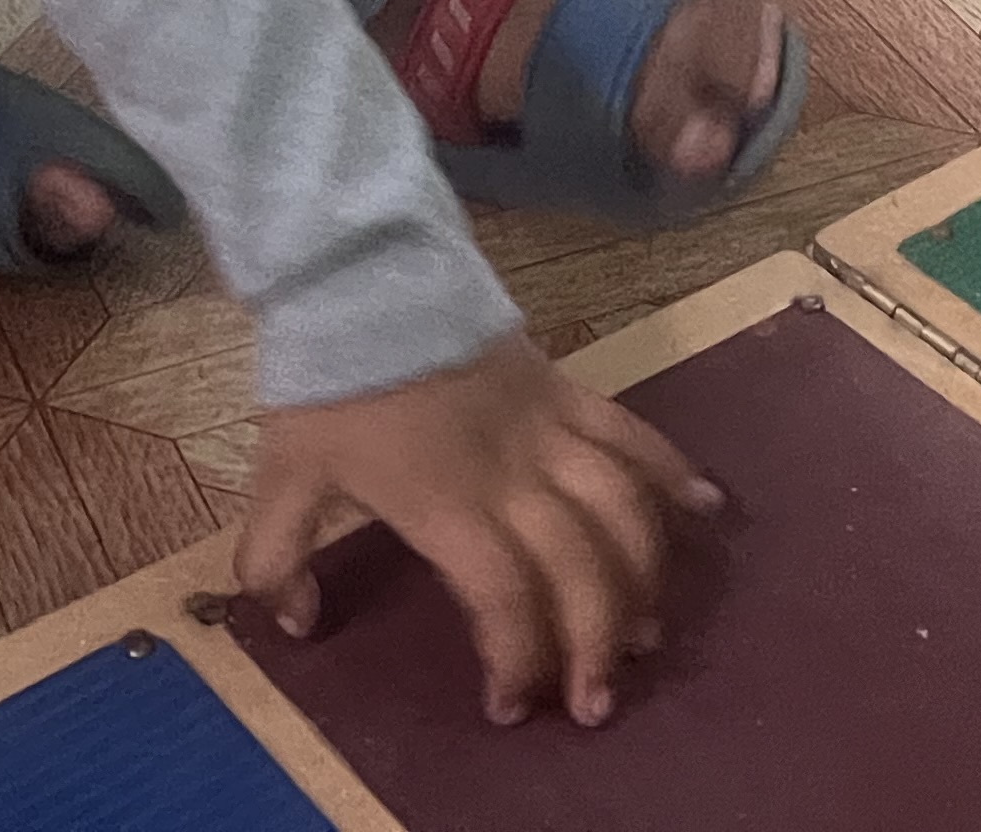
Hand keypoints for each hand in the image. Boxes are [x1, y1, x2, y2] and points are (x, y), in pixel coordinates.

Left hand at [239, 336, 720, 728]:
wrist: (362, 273)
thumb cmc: (327, 381)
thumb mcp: (277, 474)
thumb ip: (273, 559)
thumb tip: (298, 626)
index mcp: (445, 502)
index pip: (503, 595)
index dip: (517, 658)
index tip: (509, 707)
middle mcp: (512, 473)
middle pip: (579, 566)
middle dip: (596, 642)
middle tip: (596, 701)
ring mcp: (549, 427)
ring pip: (620, 508)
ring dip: (644, 575)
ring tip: (648, 634)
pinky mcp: (567, 387)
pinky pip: (633, 430)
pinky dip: (673, 470)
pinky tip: (707, 508)